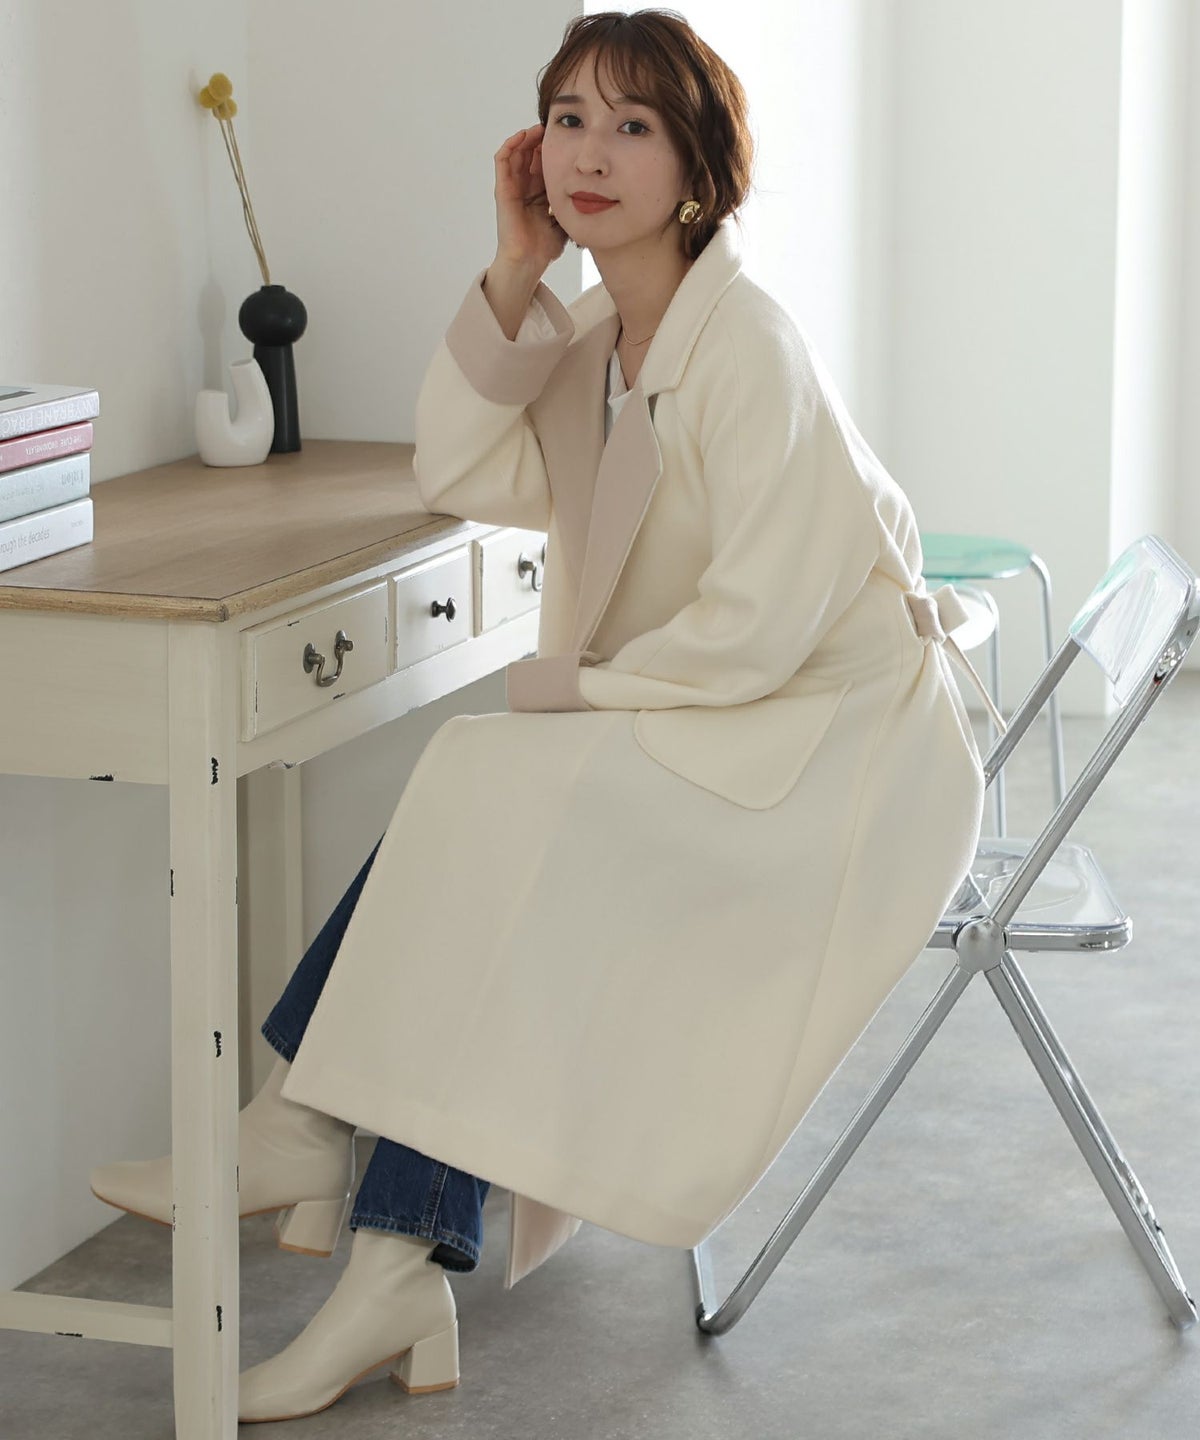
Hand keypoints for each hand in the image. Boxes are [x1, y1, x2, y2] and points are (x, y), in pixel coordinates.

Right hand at [493, 123, 566, 273]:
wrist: (529, 261)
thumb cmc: (545, 246)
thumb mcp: (566, 216)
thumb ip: (574, 202)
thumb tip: (595, 189)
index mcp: (539, 193)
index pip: (545, 163)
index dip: (554, 149)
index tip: (568, 137)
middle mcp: (524, 187)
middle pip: (530, 154)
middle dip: (541, 139)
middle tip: (554, 127)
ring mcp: (512, 187)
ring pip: (516, 152)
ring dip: (527, 137)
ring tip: (539, 127)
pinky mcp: (502, 189)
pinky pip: (502, 160)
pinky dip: (511, 144)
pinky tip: (524, 135)